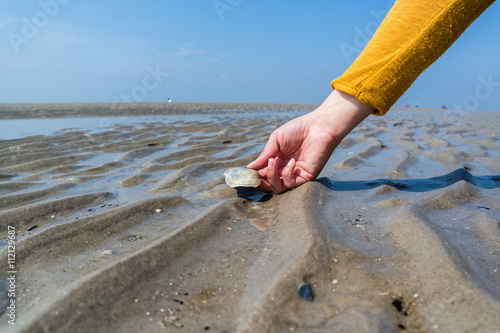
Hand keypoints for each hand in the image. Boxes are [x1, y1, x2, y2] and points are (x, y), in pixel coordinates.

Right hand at [247, 90, 373, 192]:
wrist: (318, 126)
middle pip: (268, 186)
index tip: (246, 174)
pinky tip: (291, 162)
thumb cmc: (298, 129)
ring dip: (272, 177)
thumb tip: (249, 168)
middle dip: (260, 182)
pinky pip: (291, 184)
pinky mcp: (306, 177)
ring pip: (277, 188)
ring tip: (274, 162)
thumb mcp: (276, 140)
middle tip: (256, 175)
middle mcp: (284, 170)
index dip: (253, 176)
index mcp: (276, 161)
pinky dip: (287, 174)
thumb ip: (264, 155)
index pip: (262, 175)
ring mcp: (295, 175)